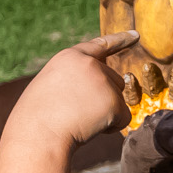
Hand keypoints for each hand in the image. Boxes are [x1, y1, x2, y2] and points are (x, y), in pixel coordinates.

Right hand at [17, 38, 134, 155]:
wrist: (37, 136)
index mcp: (69, 57)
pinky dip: (112, 127)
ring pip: (119, 99)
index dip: (119, 40)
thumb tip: (96, 89)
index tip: (135, 35)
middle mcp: (88, 64)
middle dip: (104, 99)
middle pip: (115, 80)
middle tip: (75, 112)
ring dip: (107, 113)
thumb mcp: (51, 86)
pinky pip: (124, 118)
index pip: (99, 46)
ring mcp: (102, 80)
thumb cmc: (37, 119)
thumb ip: (74, 79)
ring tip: (79, 120)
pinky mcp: (112, 101)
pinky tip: (90, 128)